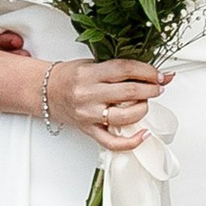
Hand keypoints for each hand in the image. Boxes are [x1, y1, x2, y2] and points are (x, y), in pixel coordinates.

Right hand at [46, 55, 167, 151]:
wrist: (46, 92)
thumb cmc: (69, 77)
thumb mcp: (90, 63)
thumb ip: (116, 68)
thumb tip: (148, 72)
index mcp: (90, 74)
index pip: (125, 69)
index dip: (147, 71)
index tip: (159, 75)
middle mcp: (89, 95)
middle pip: (129, 92)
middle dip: (151, 89)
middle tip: (158, 87)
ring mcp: (89, 115)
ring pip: (125, 116)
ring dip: (143, 108)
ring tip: (145, 102)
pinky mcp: (89, 130)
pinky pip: (113, 142)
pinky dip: (132, 141)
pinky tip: (144, 134)